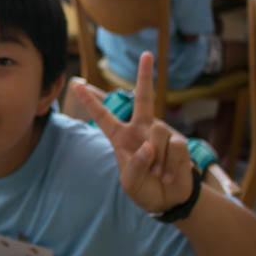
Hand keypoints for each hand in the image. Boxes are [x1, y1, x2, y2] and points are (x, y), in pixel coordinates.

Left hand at [70, 52, 192, 212]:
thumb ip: (134, 164)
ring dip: (157, 160)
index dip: (90, 101)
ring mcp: (161, 134)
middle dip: (145, 76)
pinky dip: (170, 166)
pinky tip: (168, 175)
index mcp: (121, 137)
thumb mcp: (129, 182)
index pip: (103, 116)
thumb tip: (149, 146)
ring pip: (158, 132)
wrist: (168, 200)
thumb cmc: (144, 189)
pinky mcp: (179, 143)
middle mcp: (141, 129)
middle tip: (147, 55)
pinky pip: (174, 147)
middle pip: (143, 98)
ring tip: (157, 173)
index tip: (76, 84)